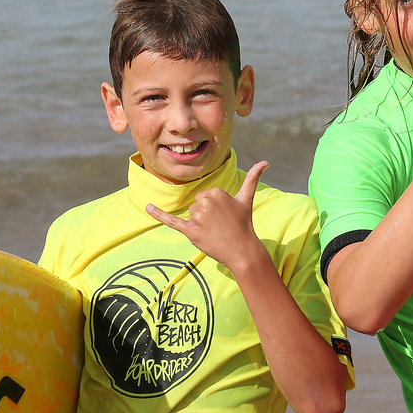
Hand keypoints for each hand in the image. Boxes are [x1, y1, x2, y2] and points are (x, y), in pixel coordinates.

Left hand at [145, 160, 269, 271]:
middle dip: (206, 217)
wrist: (243, 250)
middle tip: (220, 226)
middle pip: (196, 206)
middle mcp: (205, 202)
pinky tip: (147, 208)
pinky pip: (172, 221)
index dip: (213, 209)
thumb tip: (266, 161)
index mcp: (216, 192)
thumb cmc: (244, 224)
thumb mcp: (246, 199)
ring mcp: (198, 217)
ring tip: (215, 232)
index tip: (224, 217)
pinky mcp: (191, 231)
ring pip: (191, 216)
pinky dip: (159, 214)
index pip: (204, 197)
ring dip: (200, 225)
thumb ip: (253, 178)